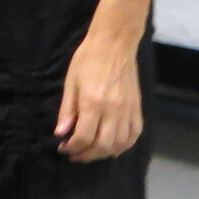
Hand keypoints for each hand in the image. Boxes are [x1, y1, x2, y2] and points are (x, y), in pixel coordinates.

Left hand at [56, 31, 142, 160]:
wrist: (114, 44)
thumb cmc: (87, 60)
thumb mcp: (71, 83)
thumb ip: (67, 111)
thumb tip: (61, 134)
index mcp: (93, 103)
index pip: (83, 137)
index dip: (72, 147)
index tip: (64, 147)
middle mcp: (113, 110)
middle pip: (102, 145)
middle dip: (86, 155)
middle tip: (75, 154)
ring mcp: (128, 110)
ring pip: (119, 144)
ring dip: (104, 153)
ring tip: (91, 152)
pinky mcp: (137, 108)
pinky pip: (134, 134)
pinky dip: (124, 145)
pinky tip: (112, 147)